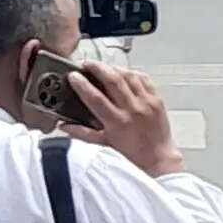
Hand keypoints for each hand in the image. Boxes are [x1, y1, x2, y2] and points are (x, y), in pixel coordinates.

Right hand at [61, 63, 182, 176]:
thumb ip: (82, 133)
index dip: (82, 84)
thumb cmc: (132, 152)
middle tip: (87, 64)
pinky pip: (144, 79)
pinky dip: (132, 73)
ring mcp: (147, 103)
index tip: (73, 76)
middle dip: (97, 68)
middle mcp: (132, 110)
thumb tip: (64, 126)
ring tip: (103, 67)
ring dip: (114, 68)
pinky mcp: (157, 100)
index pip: (95, 97)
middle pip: (113, 80)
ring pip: (129, 76)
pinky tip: (124, 73)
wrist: (158, 157)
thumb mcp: (103, 144)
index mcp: (117, 122)